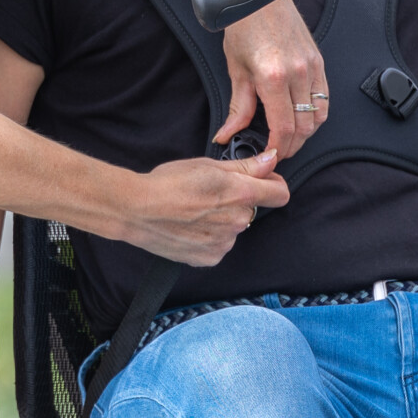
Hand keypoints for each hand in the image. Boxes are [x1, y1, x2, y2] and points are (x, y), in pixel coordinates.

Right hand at [117, 152, 290, 264]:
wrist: (137, 210)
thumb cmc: (168, 183)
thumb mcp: (208, 165)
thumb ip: (245, 166)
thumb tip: (271, 160)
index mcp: (240, 194)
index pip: (280, 194)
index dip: (274, 185)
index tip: (264, 182)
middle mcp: (238, 221)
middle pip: (251, 210)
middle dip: (238, 201)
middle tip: (211, 193)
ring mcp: (225, 242)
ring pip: (233, 228)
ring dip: (222, 220)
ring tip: (194, 211)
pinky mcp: (210, 258)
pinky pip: (219, 245)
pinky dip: (209, 237)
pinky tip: (190, 227)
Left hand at [219, 0, 328, 158]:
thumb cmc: (245, 27)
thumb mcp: (236, 70)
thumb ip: (238, 108)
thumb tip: (228, 134)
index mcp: (273, 77)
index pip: (283, 128)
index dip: (278, 148)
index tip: (270, 154)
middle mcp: (298, 73)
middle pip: (304, 127)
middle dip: (292, 145)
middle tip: (279, 150)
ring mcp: (312, 67)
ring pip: (319, 116)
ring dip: (306, 132)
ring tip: (290, 137)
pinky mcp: (319, 61)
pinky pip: (325, 98)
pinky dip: (316, 113)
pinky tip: (302, 117)